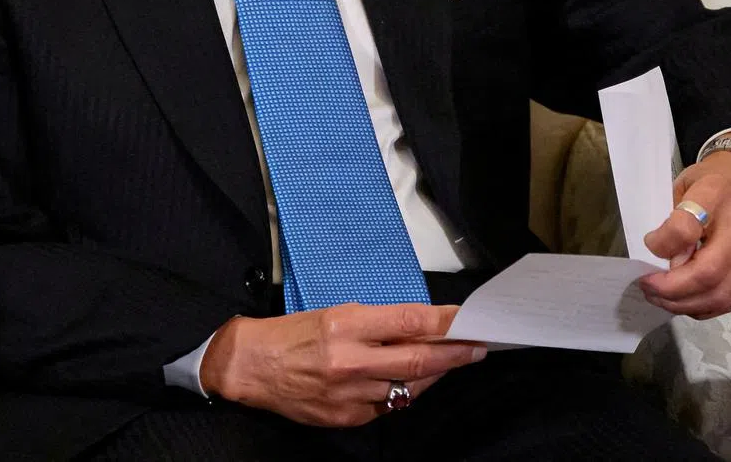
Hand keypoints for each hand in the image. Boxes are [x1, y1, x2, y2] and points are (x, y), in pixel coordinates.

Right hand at [199, 303, 485, 427]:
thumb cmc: (293, 333)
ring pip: (407, 387)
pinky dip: (404, 391)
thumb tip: (418, 326)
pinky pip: (387, 406)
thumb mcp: (336, 312)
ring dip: (433, 374)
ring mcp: (349, 395)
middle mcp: (350, 361)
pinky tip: (413, 381)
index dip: (444, 322)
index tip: (467, 319)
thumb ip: (377, 322)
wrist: (252, 366)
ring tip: (451, 360)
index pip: (408, 322)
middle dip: (454, 354)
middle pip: (417, 360)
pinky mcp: (346, 419)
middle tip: (478, 346)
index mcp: (346, 325)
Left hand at [639, 147, 730, 319]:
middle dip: (671, 288)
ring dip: (683, 303)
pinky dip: (700, 307)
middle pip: (707, 272)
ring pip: (720, 295)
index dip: (663, 243)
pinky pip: (728, 301)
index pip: (687, 227)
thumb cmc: (710, 179)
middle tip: (646, 285)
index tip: (648, 243)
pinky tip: (680, 301)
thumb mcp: (684, 183)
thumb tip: (662, 257)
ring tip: (658, 297)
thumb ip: (673, 217)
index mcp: (716, 195)